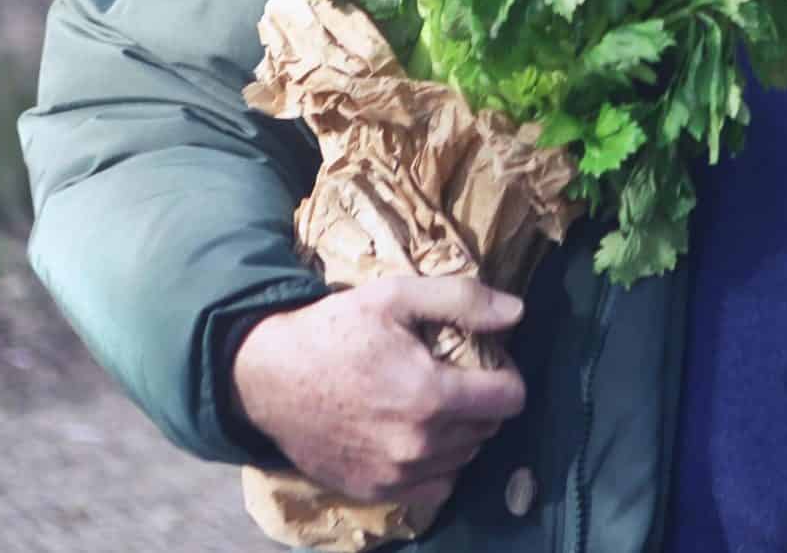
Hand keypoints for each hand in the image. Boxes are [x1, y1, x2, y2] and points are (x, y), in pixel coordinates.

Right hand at [230, 275, 527, 517]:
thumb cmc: (335, 330)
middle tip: (455, 376)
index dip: (507, 374)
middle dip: (483, 400)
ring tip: (433, 403)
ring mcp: (397, 473)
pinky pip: (436, 486)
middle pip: (489, 428)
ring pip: (464, 456)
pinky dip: (438, 465)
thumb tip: (518, 312)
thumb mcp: (396, 296)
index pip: (510, 398)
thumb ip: (463, 301)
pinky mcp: (375, 490)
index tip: (488, 361)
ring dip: (462, 432)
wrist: (268, 378)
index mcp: (431, 395)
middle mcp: (420, 444)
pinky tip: (418, 436)